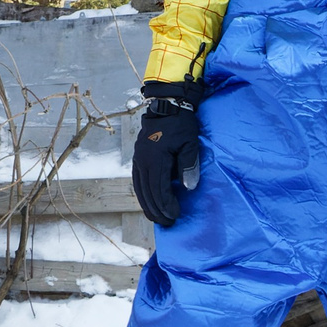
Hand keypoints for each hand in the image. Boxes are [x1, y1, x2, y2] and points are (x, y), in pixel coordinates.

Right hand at [132, 79, 205, 226]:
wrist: (166, 104)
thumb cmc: (181, 124)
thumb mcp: (190, 143)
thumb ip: (189, 166)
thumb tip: (188, 188)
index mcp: (155, 159)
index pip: (159, 189)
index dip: (167, 205)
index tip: (176, 215)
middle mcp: (142, 161)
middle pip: (146, 193)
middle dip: (156, 210)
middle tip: (167, 223)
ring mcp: (138, 158)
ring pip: (139, 188)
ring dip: (147, 204)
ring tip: (157, 217)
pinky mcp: (138, 156)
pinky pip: (137, 180)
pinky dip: (142, 193)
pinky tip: (148, 200)